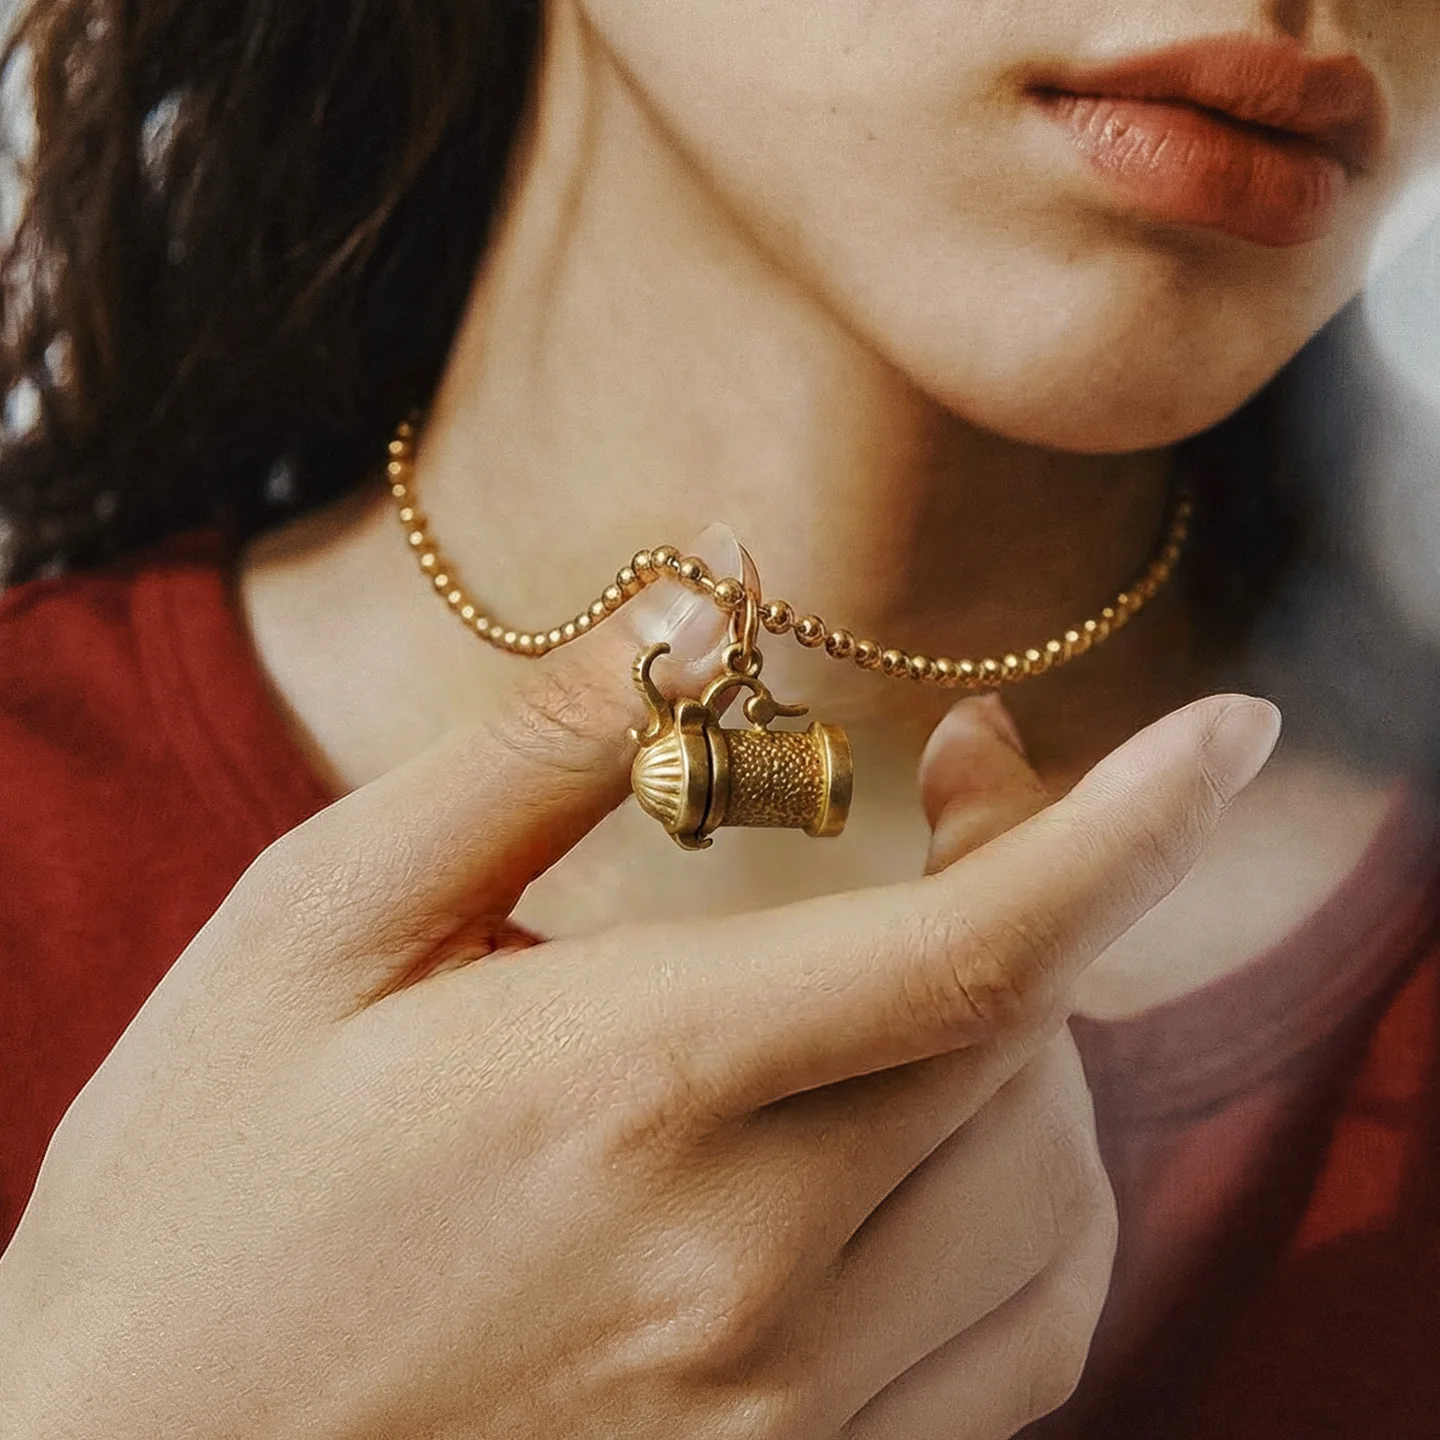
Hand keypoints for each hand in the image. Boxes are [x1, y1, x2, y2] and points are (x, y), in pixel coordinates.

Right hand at [0, 559, 1279, 1439]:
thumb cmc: (199, 1190)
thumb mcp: (320, 925)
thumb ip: (536, 754)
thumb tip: (695, 606)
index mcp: (627, 1090)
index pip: (976, 951)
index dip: (1131, 827)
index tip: (1227, 731)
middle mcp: (739, 1273)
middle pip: (1025, 1053)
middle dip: (1039, 899)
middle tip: (962, 802)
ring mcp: (776, 1421)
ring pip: (1050, 1203)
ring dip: (1039, 1050)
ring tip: (936, 966)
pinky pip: (1018, 1347)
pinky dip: (1034, 1213)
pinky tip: (944, 1137)